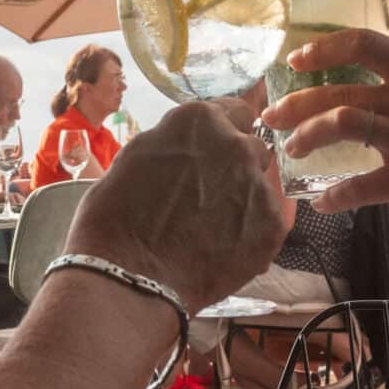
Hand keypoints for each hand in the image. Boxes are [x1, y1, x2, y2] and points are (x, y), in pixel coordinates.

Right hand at [68, 102, 284, 310]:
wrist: (127, 276)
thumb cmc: (117, 219)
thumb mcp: (138, 156)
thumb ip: (176, 142)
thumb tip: (191, 145)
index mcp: (199, 120)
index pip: (236, 112)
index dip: (225, 136)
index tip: (217, 155)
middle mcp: (235, 144)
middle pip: (253, 149)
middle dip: (237, 169)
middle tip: (211, 199)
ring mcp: (256, 185)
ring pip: (263, 187)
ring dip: (246, 201)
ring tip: (215, 230)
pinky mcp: (271, 226)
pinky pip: (270, 222)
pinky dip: (253, 235)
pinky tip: (224, 250)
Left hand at [258, 28, 388, 256]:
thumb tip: (345, 81)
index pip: (364, 41)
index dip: (322, 49)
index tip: (294, 62)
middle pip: (341, 88)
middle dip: (295, 104)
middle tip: (274, 118)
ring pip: (342, 124)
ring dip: (306, 138)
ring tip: (292, 151)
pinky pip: (359, 185)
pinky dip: (334, 195)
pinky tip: (323, 201)